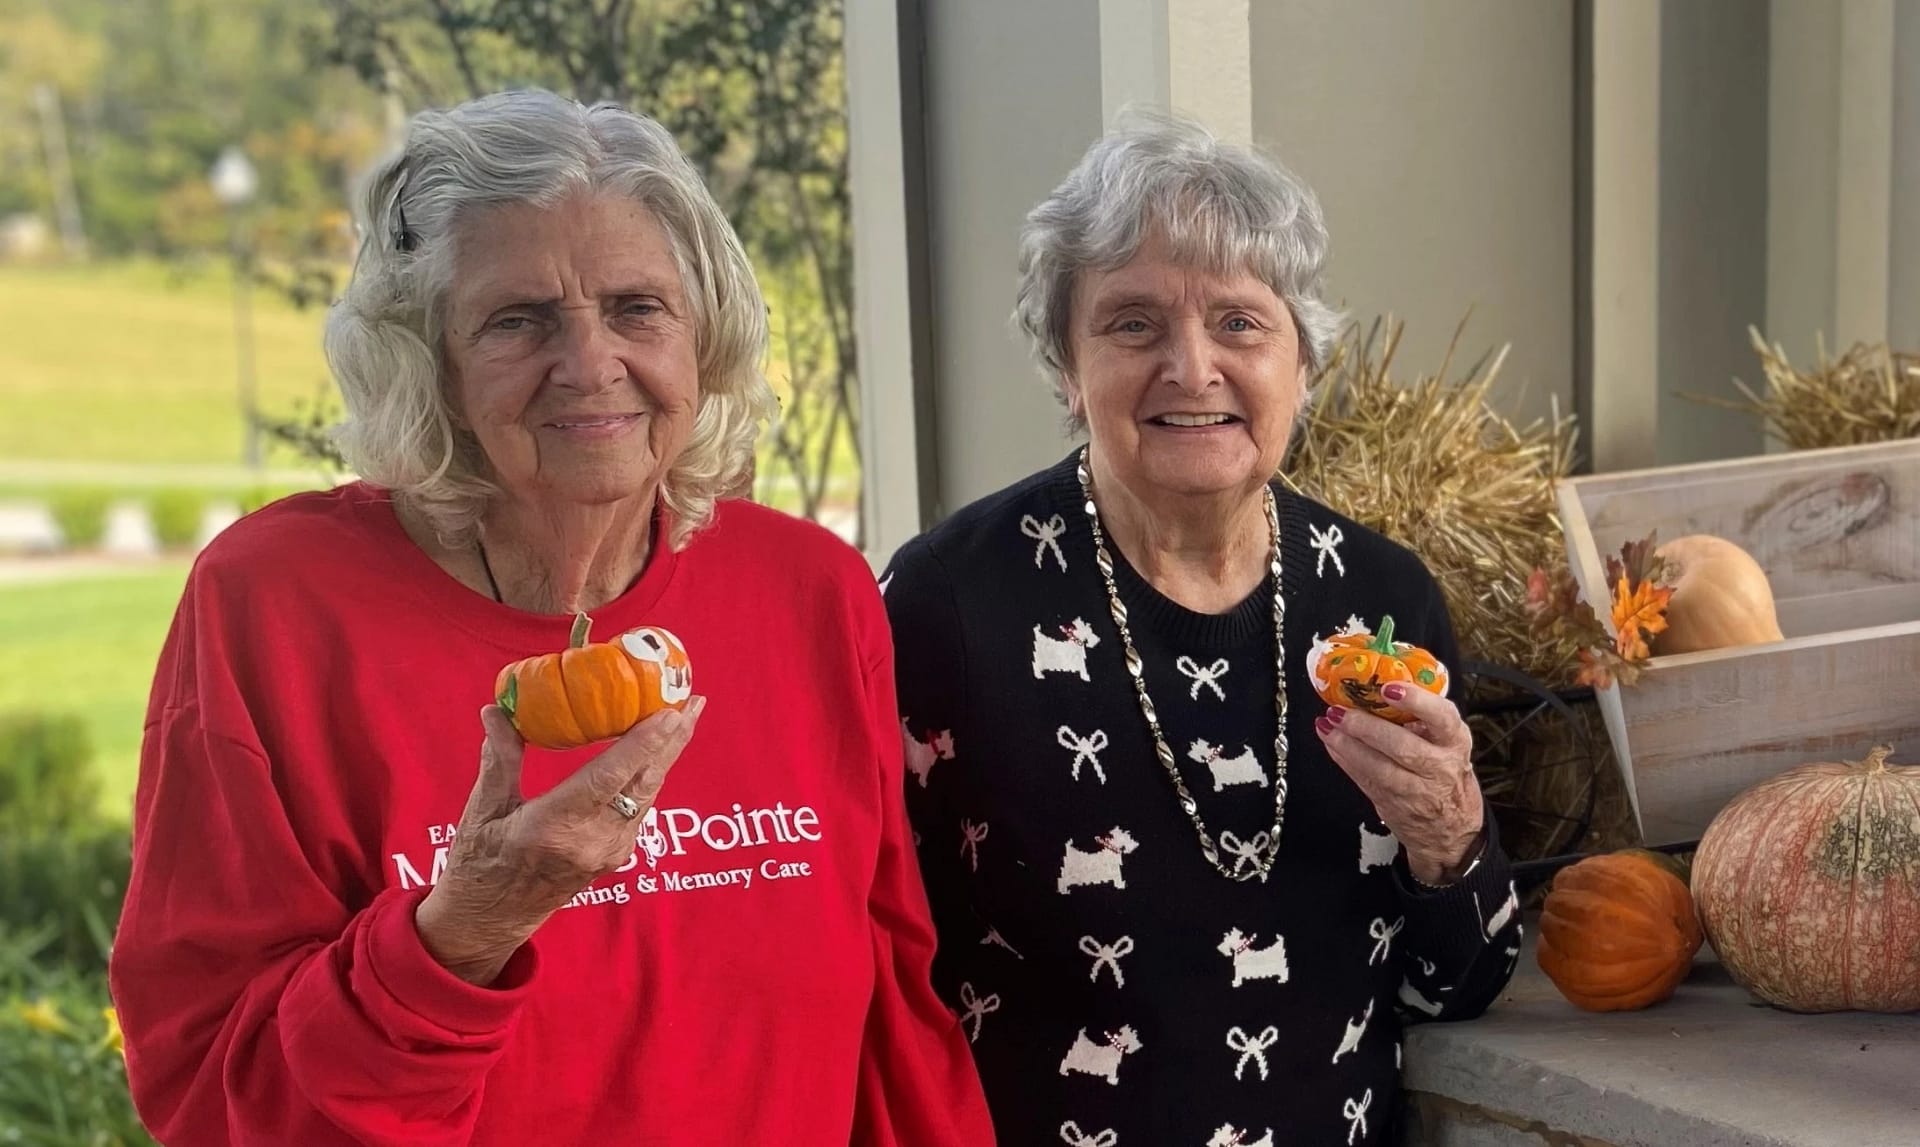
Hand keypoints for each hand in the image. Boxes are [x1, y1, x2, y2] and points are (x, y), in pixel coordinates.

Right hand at [416, 696, 705, 983]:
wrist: (490, 921)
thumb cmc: (479, 865)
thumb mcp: (481, 811)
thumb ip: (498, 761)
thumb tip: (496, 710)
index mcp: (553, 828)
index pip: (608, 779)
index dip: (643, 744)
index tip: (670, 714)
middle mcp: (590, 842)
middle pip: (643, 783)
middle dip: (672, 740)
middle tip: (694, 699)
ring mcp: (608, 852)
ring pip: (648, 794)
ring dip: (668, 754)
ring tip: (686, 714)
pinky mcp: (615, 855)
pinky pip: (641, 807)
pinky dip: (653, 773)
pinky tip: (661, 748)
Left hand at [1315, 683, 1482, 885]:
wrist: (1450, 830)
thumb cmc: (1446, 775)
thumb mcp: (1448, 744)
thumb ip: (1423, 720)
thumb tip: (1378, 688)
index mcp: (1455, 742)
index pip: (1442, 718)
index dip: (1417, 702)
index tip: (1389, 689)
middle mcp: (1439, 767)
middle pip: (1402, 746)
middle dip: (1366, 727)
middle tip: (1340, 710)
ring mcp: (1416, 790)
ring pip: (1378, 767)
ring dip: (1347, 744)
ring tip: (1328, 725)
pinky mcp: (1392, 804)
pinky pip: (1364, 779)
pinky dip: (1344, 759)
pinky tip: (1331, 742)